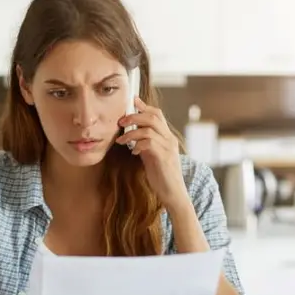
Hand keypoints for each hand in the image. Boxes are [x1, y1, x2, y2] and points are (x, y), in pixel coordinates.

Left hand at [116, 96, 190, 210]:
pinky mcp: (164, 158)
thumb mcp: (152, 156)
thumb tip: (132, 135)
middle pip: (153, 117)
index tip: (132, 101)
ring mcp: (168, 148)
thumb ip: (145, 144)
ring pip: (149, 129)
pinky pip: (149, 143)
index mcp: (167, 137)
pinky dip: (138, 144)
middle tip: (120, 122)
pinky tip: (133, 152)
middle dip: (134, 116)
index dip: (144, 106)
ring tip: (121, 140)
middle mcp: (169, 139)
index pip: (158, 114)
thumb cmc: (161, 176)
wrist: (173, 194)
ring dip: (131, 132)